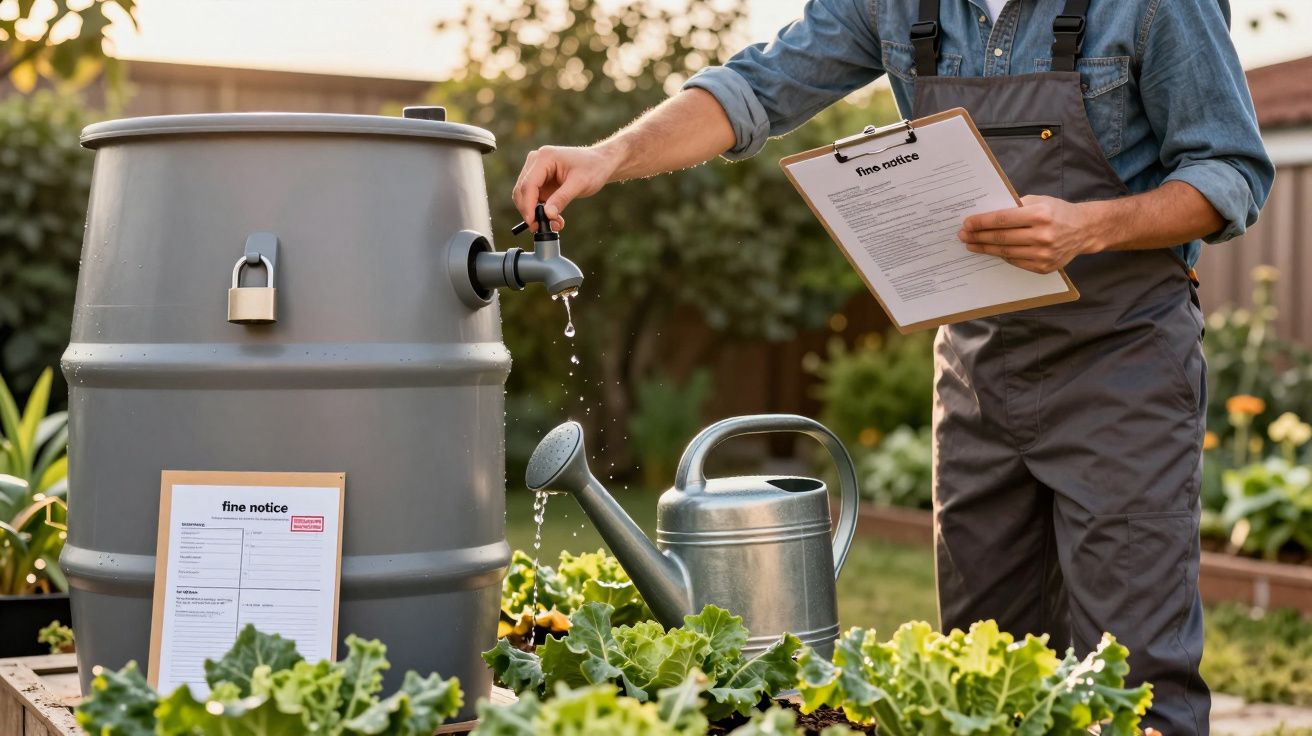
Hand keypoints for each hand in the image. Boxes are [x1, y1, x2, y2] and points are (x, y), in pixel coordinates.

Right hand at [512, 144, 618, 230]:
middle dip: (529, 211)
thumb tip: (547, 215)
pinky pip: (533, 198)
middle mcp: (536, 162)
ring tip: (553, 223)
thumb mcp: (579, 184)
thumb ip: (562, 199)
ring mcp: (536, 171)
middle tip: (541, 227)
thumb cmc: (592, 168)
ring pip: (524, 196)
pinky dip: (539, 210)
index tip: (532, 222)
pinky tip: (553, 218)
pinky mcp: (540, 181)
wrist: (599, 164)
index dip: (527, 206)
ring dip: (534, 213)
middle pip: (522, 191)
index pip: (528, 184)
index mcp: (544, 157)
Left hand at [957, 194, 1107, 273]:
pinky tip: (991, 251)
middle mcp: (1042, 236)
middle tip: (963, 236)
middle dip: (978, 236)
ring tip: (971, 245)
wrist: (1084, 230)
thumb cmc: (1057, 212)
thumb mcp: (1038, 201)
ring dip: (985, 248)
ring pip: (1005, 252)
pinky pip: (1015, 262)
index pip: (1002, 219)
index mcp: (1040, 215)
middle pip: (1001, 238)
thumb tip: (986, 214)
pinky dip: (1001, 256)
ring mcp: (1044, 254)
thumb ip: (1015, 207)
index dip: (981, 222)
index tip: (966, 223)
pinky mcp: (1044, 267)